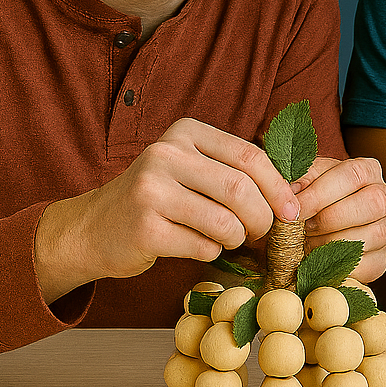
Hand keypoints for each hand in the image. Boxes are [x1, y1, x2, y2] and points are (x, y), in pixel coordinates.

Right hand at [35, 118, 300, 298]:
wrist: (93, 229)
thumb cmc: (157, 201)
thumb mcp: (191, 170)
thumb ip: (233, 172)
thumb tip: (293, 197)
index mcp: (185, 132)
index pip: (249, 156)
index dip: (279, 187)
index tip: (293, 212)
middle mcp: (165, 154)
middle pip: (241, 189)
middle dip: (262, 219)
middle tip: (263, 235)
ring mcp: (150, 190)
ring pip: (225, 221)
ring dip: (237, 239)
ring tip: (228, 241)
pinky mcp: (144, 227)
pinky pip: (202, 246)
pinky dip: (211, 253)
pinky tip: (198, 247)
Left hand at [291, 156, 385, 283]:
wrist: (313, 232)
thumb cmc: (309, 200)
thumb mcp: (303, 182)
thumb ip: (298, 179)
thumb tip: (290, 189)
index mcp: (368, 171)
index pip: (353, 175)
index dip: (322, 193)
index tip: (294, 209)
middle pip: (374, 202)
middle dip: (331, 218)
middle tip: (303, 227)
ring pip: (374, 235)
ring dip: (333, 242)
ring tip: (307, 244)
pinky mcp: (380, 261)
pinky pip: (366, 265)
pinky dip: (338, 266)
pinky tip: (317, 260)